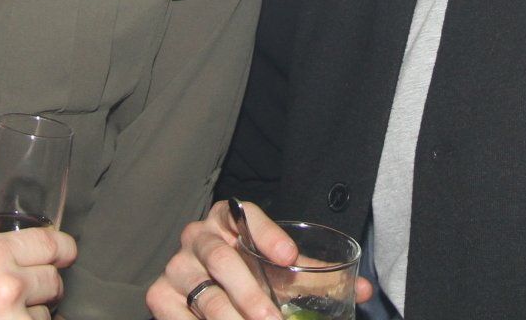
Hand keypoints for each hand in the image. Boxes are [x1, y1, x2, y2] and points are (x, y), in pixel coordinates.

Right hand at [0, 226, 75, 319]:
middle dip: (42, 285)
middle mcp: (9, 284)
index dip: (62, 248)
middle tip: (27, 291)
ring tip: (6, 316)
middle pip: (52, 280)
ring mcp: (14, 319)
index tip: (64, 253)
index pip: (49, 243)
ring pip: (46, 314)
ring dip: (32, 314)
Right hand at [147, 201, 371, 319]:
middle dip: (252, 296)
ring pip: (206, 296)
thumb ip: (314, 277)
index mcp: (227, 219)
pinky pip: (178, 316)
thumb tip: (365, 292)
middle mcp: (197, 237)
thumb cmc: (249, 273)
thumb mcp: (278, 270)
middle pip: (223, 261)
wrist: (203, 289)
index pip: (245, 216)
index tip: (288, 257)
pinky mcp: (160, 296)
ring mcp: (176, 267)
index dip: (266, 234)